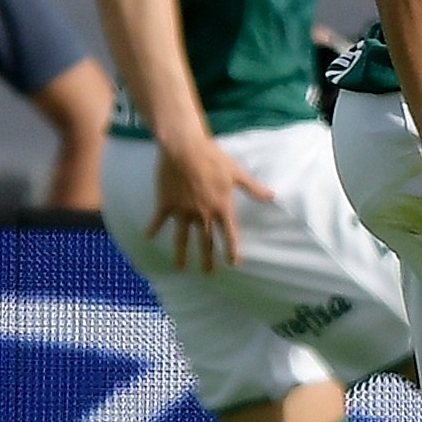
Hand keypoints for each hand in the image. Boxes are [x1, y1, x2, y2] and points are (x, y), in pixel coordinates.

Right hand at [150, 135, 273, 271]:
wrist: (184, 148)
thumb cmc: (213, 158)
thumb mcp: (237, 173)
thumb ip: (253, 188)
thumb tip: (272, 197)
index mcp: (221, 207)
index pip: (228, 234)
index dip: (231, 249)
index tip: (233, 263)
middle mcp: (202, 213)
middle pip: (205, 240)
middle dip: (207, 258)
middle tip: (209, 273)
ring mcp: (182, 210)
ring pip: (182, 237)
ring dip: (182, 253)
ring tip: (181, 267)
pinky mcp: (166, 203)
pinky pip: (159, 220)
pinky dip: (153, 228)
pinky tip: (149, 238)